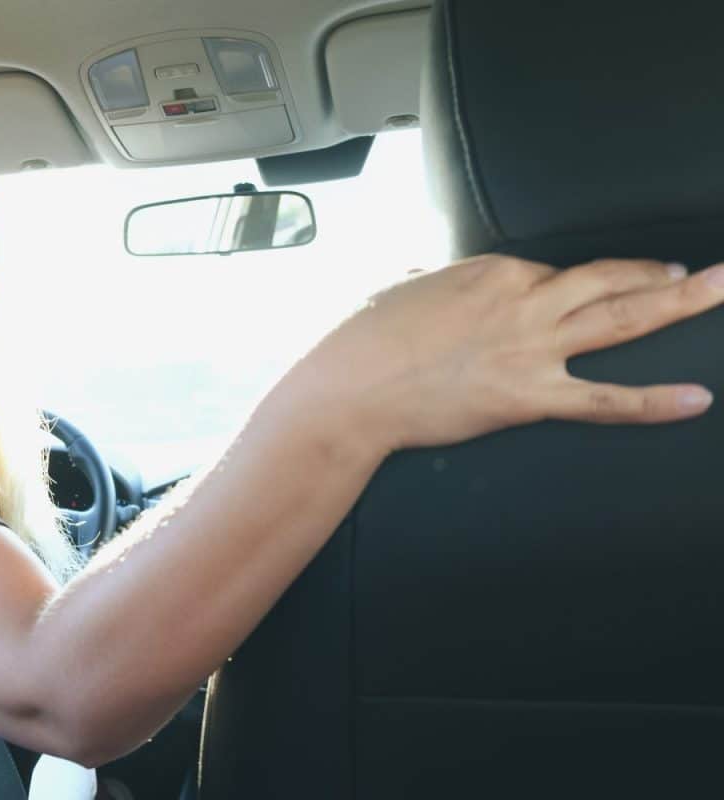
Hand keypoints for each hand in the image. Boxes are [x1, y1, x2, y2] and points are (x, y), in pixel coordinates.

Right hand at [317, 255, 723, 453]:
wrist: (351, 388)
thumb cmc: (364, 340)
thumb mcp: (401, 292)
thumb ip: (431, 285)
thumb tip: (424, 281)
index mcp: (493, 271)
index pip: (558, 272)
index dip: (584, 283)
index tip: (605, 286)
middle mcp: (524, 299)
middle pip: (609, 277)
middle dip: (663, 272)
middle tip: (703, 269)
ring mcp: (532, 347)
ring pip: (624, 317)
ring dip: (683, 300)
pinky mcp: (530, 396)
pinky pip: (605, 397)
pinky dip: (654, 400)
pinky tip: (696, 397)